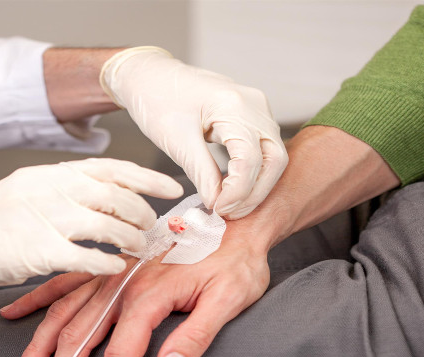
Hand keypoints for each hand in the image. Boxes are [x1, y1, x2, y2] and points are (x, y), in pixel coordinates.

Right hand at [0, 158, 182, 302]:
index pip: (111, 168)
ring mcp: (44, 218)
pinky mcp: (37, 251)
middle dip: (142, 213)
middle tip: (151, 227)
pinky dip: (107, 263)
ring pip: (108, 225)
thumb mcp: (28, 189)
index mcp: (52, 173)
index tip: (172, 187)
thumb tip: (109, 198)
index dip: (147, 177)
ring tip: (138, 248)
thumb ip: (65, 190)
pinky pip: (86, 257)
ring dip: (130, 239)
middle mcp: (52, 189)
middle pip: (117, 197)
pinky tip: (116, 268)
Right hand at [0, 220, 270, 356]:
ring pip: (66, 311)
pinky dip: (41, 300)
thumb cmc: (234, 260)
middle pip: (82, 334)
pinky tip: (18, 312)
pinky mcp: (110, 268)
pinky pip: (67, 283)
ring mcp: (112, 274)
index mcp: (150, 294)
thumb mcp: (229, 297)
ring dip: (44, 344)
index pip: (124, 351)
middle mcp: (123, 283)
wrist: (233, 222)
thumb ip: (198, 333)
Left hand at [101, 47, 287, 218]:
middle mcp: (254, 104)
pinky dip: (251, 171)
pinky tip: (232, 187)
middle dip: (255, 192)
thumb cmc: (157, 99)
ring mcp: (255, 108)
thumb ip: (201, 173)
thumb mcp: (176, 140)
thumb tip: (217, 202)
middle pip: (274, 158)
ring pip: (272, 155)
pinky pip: (261, 148)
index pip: (251, 159)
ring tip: (230, 205)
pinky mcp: (249, 115)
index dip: (239, 191)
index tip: (219, 210)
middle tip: (230, 213)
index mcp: (234, 105)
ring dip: (255, 184)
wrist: (149, 76)